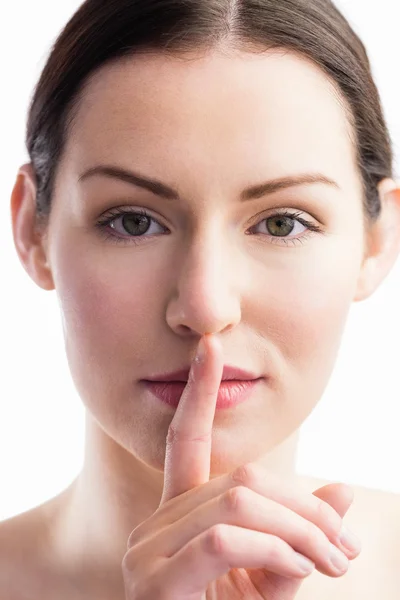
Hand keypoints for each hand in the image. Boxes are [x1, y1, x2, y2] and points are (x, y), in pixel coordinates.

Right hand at [122, 334, 360, 598]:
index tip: (209, 348)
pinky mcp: (154, 583)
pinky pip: (226, 538)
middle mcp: (154, 524)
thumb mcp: (277, 581)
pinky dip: (277, 551)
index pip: (186, 439)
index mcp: (179, 516)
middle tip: (345, 546)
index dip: (199, 392)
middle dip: (305, 508)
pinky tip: (302, 573)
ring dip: (302, 531)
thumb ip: (302, 534)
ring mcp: (147, 553)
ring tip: (332, 563)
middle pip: (243, 479)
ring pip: (240, 502)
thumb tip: (342, 490)